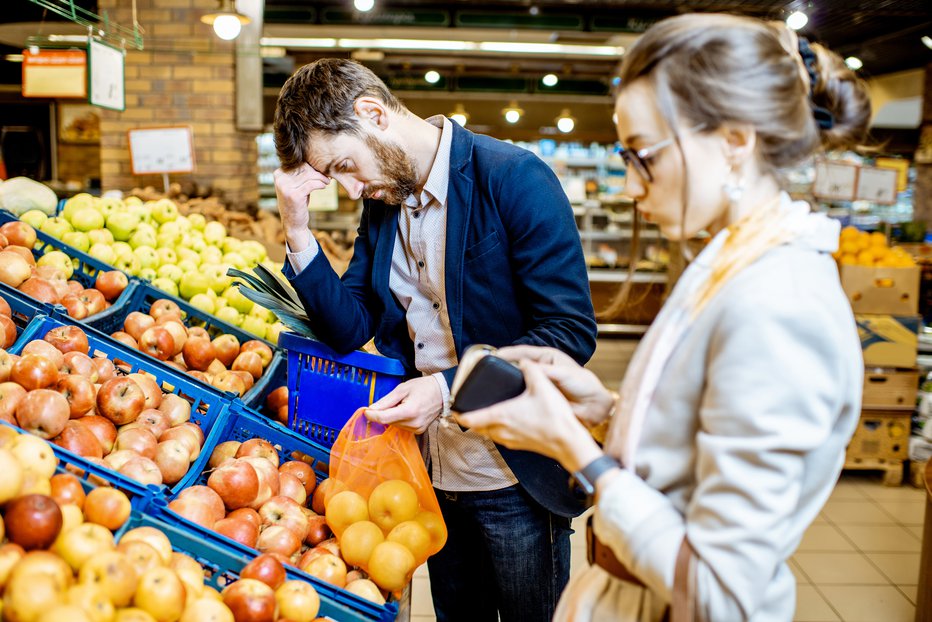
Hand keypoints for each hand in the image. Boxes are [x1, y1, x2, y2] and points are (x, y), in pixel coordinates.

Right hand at [273, 164, 330, 251]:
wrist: (293, 223)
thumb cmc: (297, 202)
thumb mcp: (296, 186)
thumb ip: (301, 174)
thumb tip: (318, 160)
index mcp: (278, 174)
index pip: (298, 163)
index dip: (312, 166)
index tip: (322, 170)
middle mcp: (280, 179)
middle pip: (304, 168)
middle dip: (318, 172)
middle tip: (327, 176)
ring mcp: (286, 187)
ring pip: (309, 175)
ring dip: (321, 178)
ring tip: (327, 181)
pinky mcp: (294, 195)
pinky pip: (312, 184)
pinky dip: (320, 184)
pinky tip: (324, 186)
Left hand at [364, 377, 443, 433]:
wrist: (443, 392)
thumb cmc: (424, 387)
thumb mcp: (402, 389)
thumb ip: (386, 401)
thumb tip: (372, 408)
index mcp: (409, 411)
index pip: (384, 418)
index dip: (372, 415)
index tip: (366, 411)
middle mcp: (413, 423)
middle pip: (388, 422)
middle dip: (384, 413)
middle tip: (392, 401)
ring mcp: (417, 429)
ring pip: (394, 425)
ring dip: (392, 416)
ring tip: (403, 404)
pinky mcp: (419, 431)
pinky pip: (402, 426)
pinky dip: (400, 419)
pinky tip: (407, 410)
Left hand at [454, 360, 600, 472]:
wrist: (569, 443)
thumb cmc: (554, 417)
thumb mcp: (542, 385)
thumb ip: (530, 369)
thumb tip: (524, 362)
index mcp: (501, 415)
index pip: (470, 419)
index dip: (459, 414)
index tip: (454, 408)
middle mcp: (502, 430)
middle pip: (476, 428)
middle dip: (470, 419)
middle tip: (467, 408)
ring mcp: (510, 440)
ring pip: (488, 434)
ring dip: (483, 425)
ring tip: (484, 412)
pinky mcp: (520, 445)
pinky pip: (501, 437)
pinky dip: (496, 429)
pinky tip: (506, 421)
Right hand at [496, 346, 614, 427]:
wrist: (594, 406)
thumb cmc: (584, 384)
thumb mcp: (563, 373)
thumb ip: (545, 371)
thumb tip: (523, 368)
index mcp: (545, 357)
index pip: (520, 352)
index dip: (506, 353)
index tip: (492, 356)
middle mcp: (539, 369)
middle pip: (516, 367)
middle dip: (502, 369)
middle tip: (486, 372)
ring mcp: (538, 385)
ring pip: (517, 383)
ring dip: (506, 385)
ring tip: (490, 388)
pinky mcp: (538, 399)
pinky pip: (522, 398)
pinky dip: (513, 399)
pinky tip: (504, 403)